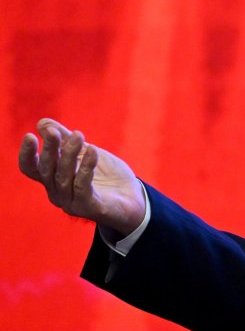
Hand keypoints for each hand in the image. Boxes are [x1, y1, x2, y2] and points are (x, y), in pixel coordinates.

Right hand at [17, 118, 145, 236]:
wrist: (133, 196)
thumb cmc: (105, 174)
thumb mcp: (84, 151)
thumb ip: (64, 138)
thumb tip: (42, 122)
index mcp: (52, 179)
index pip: (31, 169)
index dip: (27, 154)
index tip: (29, 135)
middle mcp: (57, 192)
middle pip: (46, 171)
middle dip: (50, 150)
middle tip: (54, 132)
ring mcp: (71, 202)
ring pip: (63, 178)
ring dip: (69, 155)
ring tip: (78, 135)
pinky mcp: (89, 207)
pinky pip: (83, 187)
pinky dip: (86, 167)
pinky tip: (92, 150)